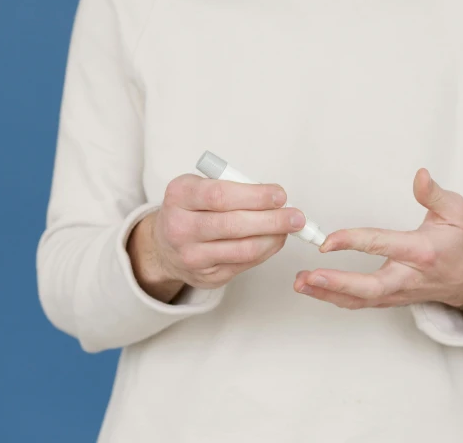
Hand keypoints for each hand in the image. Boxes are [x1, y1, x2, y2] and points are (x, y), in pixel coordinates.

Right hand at [128, 174, 306, 301]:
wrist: (165, 246)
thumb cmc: (191, 209)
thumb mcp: (200, 187)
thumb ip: (233, 187)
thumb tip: (277, 198)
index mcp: (179, 196)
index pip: (219, 196)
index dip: (254, 196)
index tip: (280, 195)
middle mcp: (180, 228)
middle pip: (233, 225)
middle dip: (272, 220)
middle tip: (296, 216)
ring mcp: (192, 256)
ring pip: (243, 249)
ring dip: (274, 238)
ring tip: (290, 227)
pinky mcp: (207, 276)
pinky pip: (245, 264)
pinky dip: (266, 251)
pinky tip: (275, 240)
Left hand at [293, 169, 462, 319]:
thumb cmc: (458, 242)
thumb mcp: (455, 212)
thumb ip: (434, 194)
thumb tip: (420, 175)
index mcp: (421, 251)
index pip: (382, 245)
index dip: (353, 242)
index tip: (328, 240)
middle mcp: (408, 276)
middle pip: (370, 287)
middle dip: (337, 283)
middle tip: (309, 276)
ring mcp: (397, 293)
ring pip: (360, 300)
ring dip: (327, 294)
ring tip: (300, 283)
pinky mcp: (389, 299)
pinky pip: (360, 303)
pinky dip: (334, 298)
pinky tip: (313, 289)